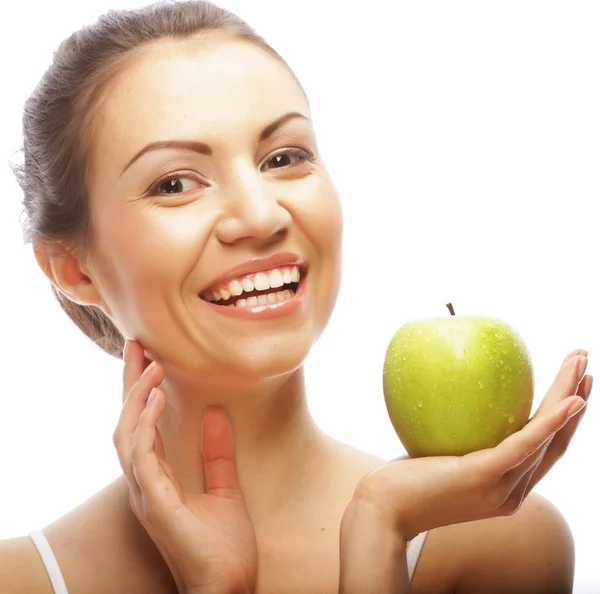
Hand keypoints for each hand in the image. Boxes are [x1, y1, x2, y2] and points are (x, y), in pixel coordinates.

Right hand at [113, 340, 257, 593]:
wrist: (228, 588)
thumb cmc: (223, 548)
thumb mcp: (226, 489)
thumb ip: (218, 454)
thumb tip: (217, 412)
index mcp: (158, 480)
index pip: (142, 427)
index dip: (141, 392)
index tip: (148, 357)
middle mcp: (145, 484)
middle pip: (126, 423)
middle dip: (129, 384)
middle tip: (136, 345)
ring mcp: (147, 495)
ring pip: (127, 435)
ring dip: (137, 398)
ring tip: (151, 365)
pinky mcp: (156, 504)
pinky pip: (142, 457)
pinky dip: (146, 425)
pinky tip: (159, 399)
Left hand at [351, 349, 591, 540]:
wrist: (382, 513)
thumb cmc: (404, 482)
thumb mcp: (439, 460)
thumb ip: (459, 442)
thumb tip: (459, 401)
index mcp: (506, 488)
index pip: (545, 449)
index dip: (565, 419)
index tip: (574, 386)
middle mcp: (512, 492)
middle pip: (556, 441)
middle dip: (576, 399)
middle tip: (585, 363)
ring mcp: (501, 488)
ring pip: (548, 437)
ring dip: (569, 396)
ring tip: (580, 363)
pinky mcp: (484, 476)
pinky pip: (524, 444)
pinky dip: (551, 421)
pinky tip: (568, 399)